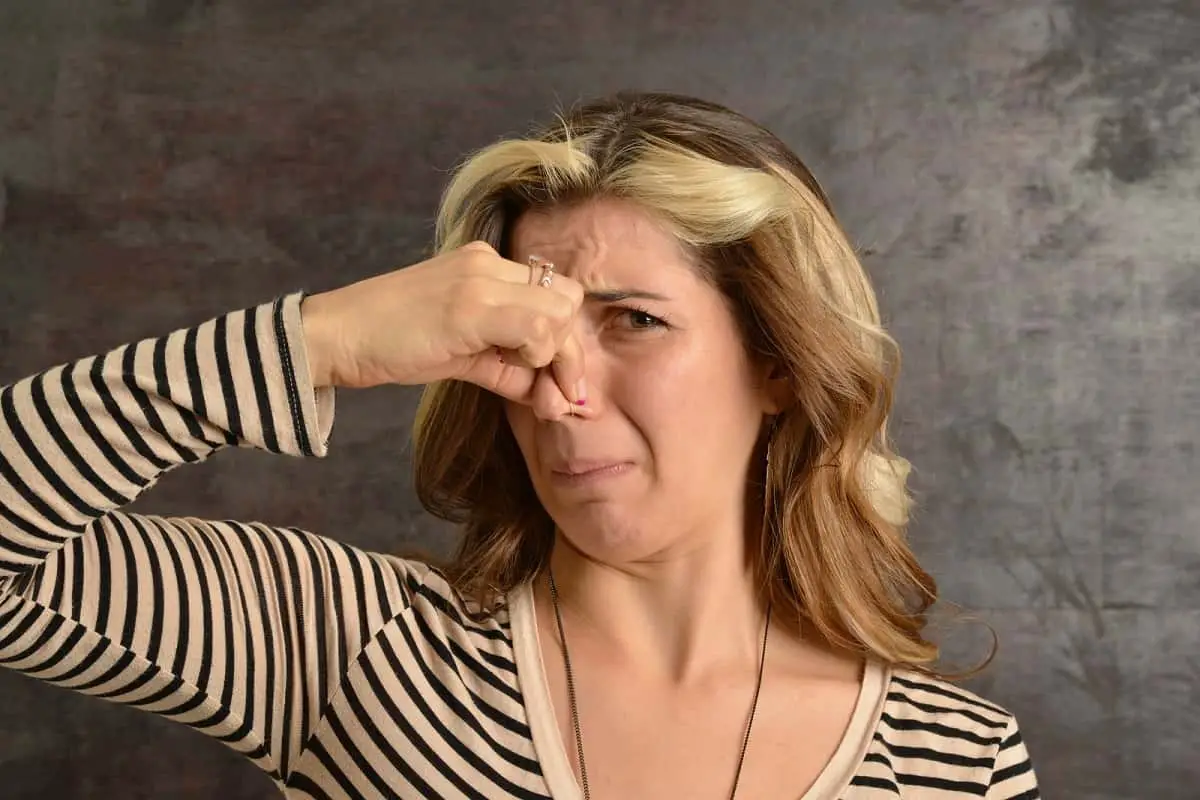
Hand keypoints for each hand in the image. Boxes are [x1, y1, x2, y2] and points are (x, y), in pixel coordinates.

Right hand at [300, 241, 587, 413]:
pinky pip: (535, 326)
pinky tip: (514, 375)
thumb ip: (508, 370)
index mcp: (487, 266)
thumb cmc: (391, 346)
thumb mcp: (461, 356)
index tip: (562, 386)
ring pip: (559, 311)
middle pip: (566, 300)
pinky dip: (537, 357)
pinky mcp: (470, 304)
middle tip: (559, 395)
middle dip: (571, 353)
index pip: (554, 294)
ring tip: (534, 389)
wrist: (336, 336)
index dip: (566, 342)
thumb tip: (551, 397)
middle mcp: (489, 264)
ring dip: (555, 357)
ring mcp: (481, 279)